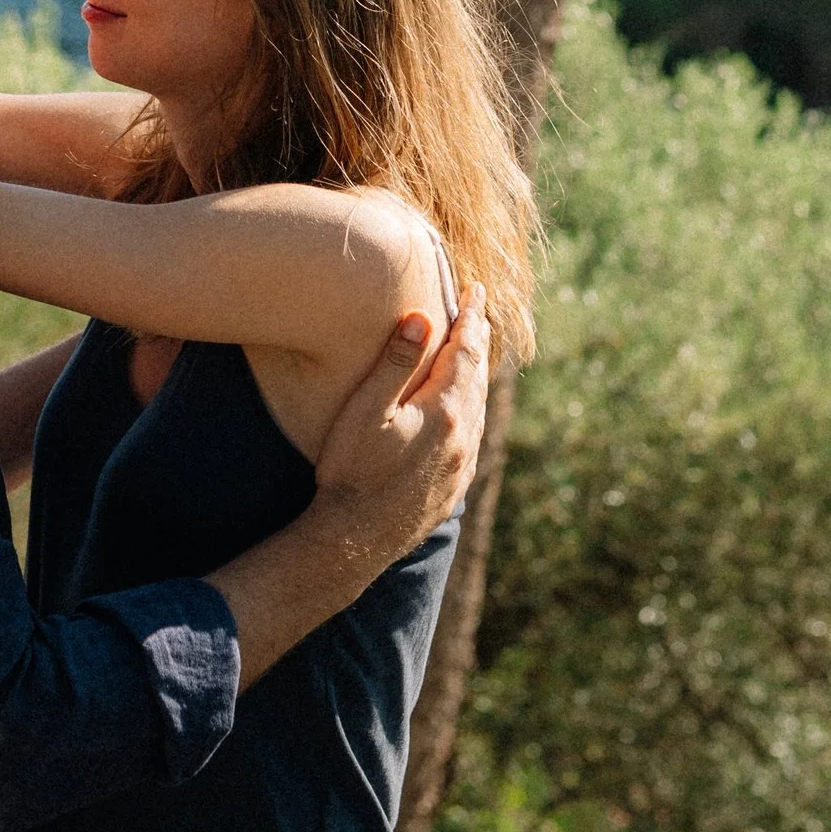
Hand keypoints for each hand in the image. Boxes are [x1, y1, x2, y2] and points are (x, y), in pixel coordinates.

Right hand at [308, 285, 490, 573]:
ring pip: (479, 408)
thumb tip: (421, 318)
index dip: (471, 317)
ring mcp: (461, 465)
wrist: (353, 541)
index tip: (475, 290)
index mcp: (444, 412)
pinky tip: (463, 409)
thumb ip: (395, 363)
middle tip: (477, 311)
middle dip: (478, 340)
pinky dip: (473, 408)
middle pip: (478, 377)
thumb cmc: (351, 472)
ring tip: (473, 353)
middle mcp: (462, 438)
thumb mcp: (366, 410)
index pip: (466, 351)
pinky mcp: (454, 486)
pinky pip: (474, 435)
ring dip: (477, 375)